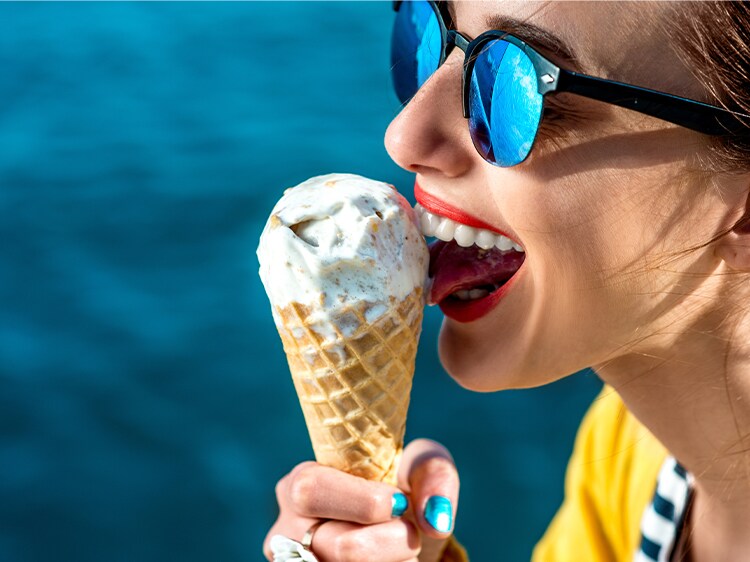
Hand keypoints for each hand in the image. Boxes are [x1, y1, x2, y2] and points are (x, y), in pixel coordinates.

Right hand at [263, 439, 459, 561]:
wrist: (398, 534)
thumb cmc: (401, 490)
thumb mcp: (418, 467)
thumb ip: (433, 473)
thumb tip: (436, 518)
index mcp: (301, 483)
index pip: (312, 489)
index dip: (362, 500)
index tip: (401, 503)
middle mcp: (288, 530)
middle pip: (342, 547)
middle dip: (391, 542)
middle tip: (409, 532)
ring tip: (400, 550)